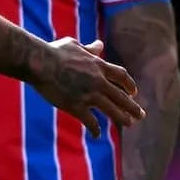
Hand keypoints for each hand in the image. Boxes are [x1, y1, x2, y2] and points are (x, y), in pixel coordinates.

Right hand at [30, 39, 144, 136]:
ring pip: (112, 111)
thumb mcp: (74, 46)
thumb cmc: (53, 51)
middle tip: (140, 115)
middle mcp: (98, 81)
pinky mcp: (76, 106)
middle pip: (122, 97)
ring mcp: (89, 95)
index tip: (133, 93)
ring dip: (122, 118)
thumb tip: (99, 44)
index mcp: (98, 66)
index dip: (130, 85)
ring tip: (128, 123)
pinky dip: (95, 129)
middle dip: (133, 107)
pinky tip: (96, 134)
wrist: (38, 62)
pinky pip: (90, 121)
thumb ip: (89, 48)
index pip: (122, 76)